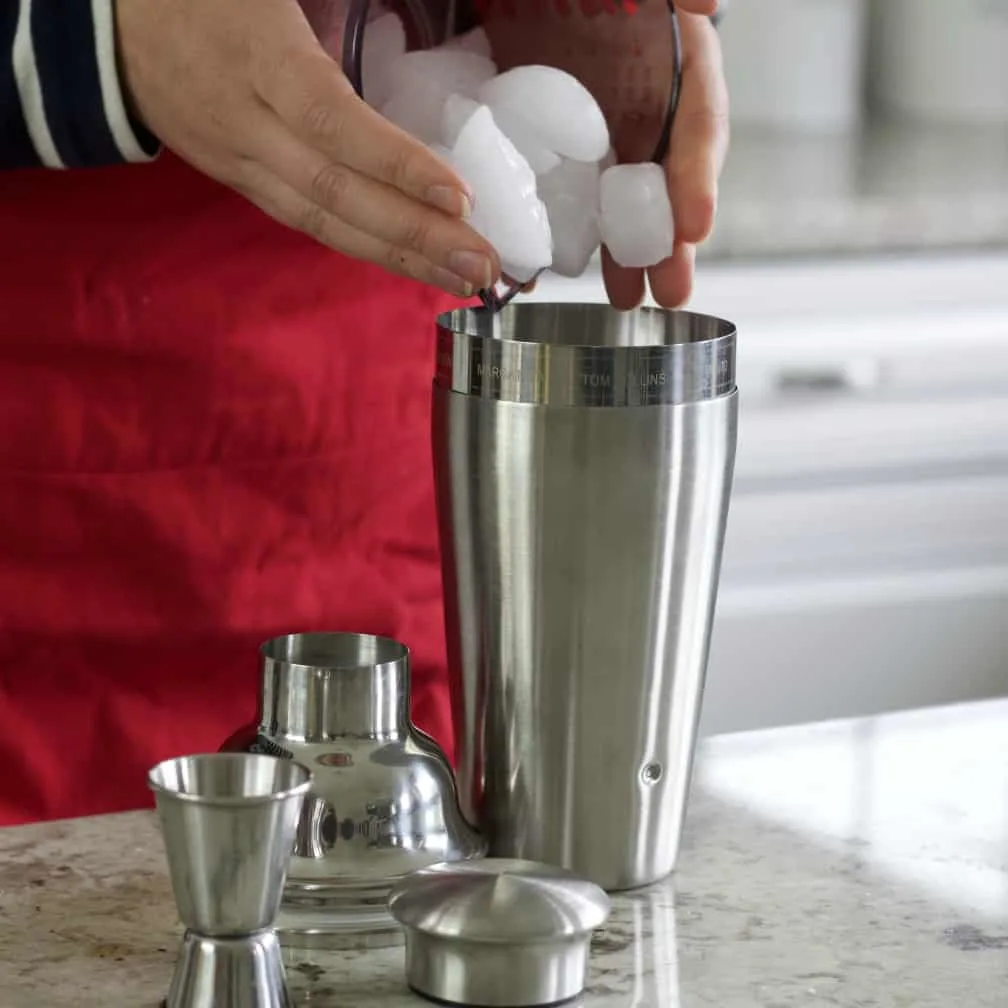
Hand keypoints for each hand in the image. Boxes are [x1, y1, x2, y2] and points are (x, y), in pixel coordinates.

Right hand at [114, 0, 500, 297]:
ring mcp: (243, 164)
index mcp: (259, 57)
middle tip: (482, 265)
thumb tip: (412, 24)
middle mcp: (249, 125)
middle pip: (336, 193)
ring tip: (463, 279)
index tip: (458, 196)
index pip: (333, 122)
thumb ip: (328, 14)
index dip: (394, 163)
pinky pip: (311, 225)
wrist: (113, 26)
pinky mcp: (243, 186)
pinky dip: (366, 248)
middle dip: (415, 235)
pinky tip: (414, 265)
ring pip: (325, 223)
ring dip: (400, 257)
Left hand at [485, 0, 727, 308]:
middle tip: (672, 292)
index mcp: (678, 64)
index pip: (698, 125)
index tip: (696, 227)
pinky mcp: (563, 146)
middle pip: (668, 181)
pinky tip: (562, 264)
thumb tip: (706, 2)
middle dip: (670, 241)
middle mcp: (649, 105)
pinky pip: (572, 193)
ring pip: (624, 199)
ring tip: (627, 296)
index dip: (699, 178)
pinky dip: (571, 230)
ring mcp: (607, 131)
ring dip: (627, 251)